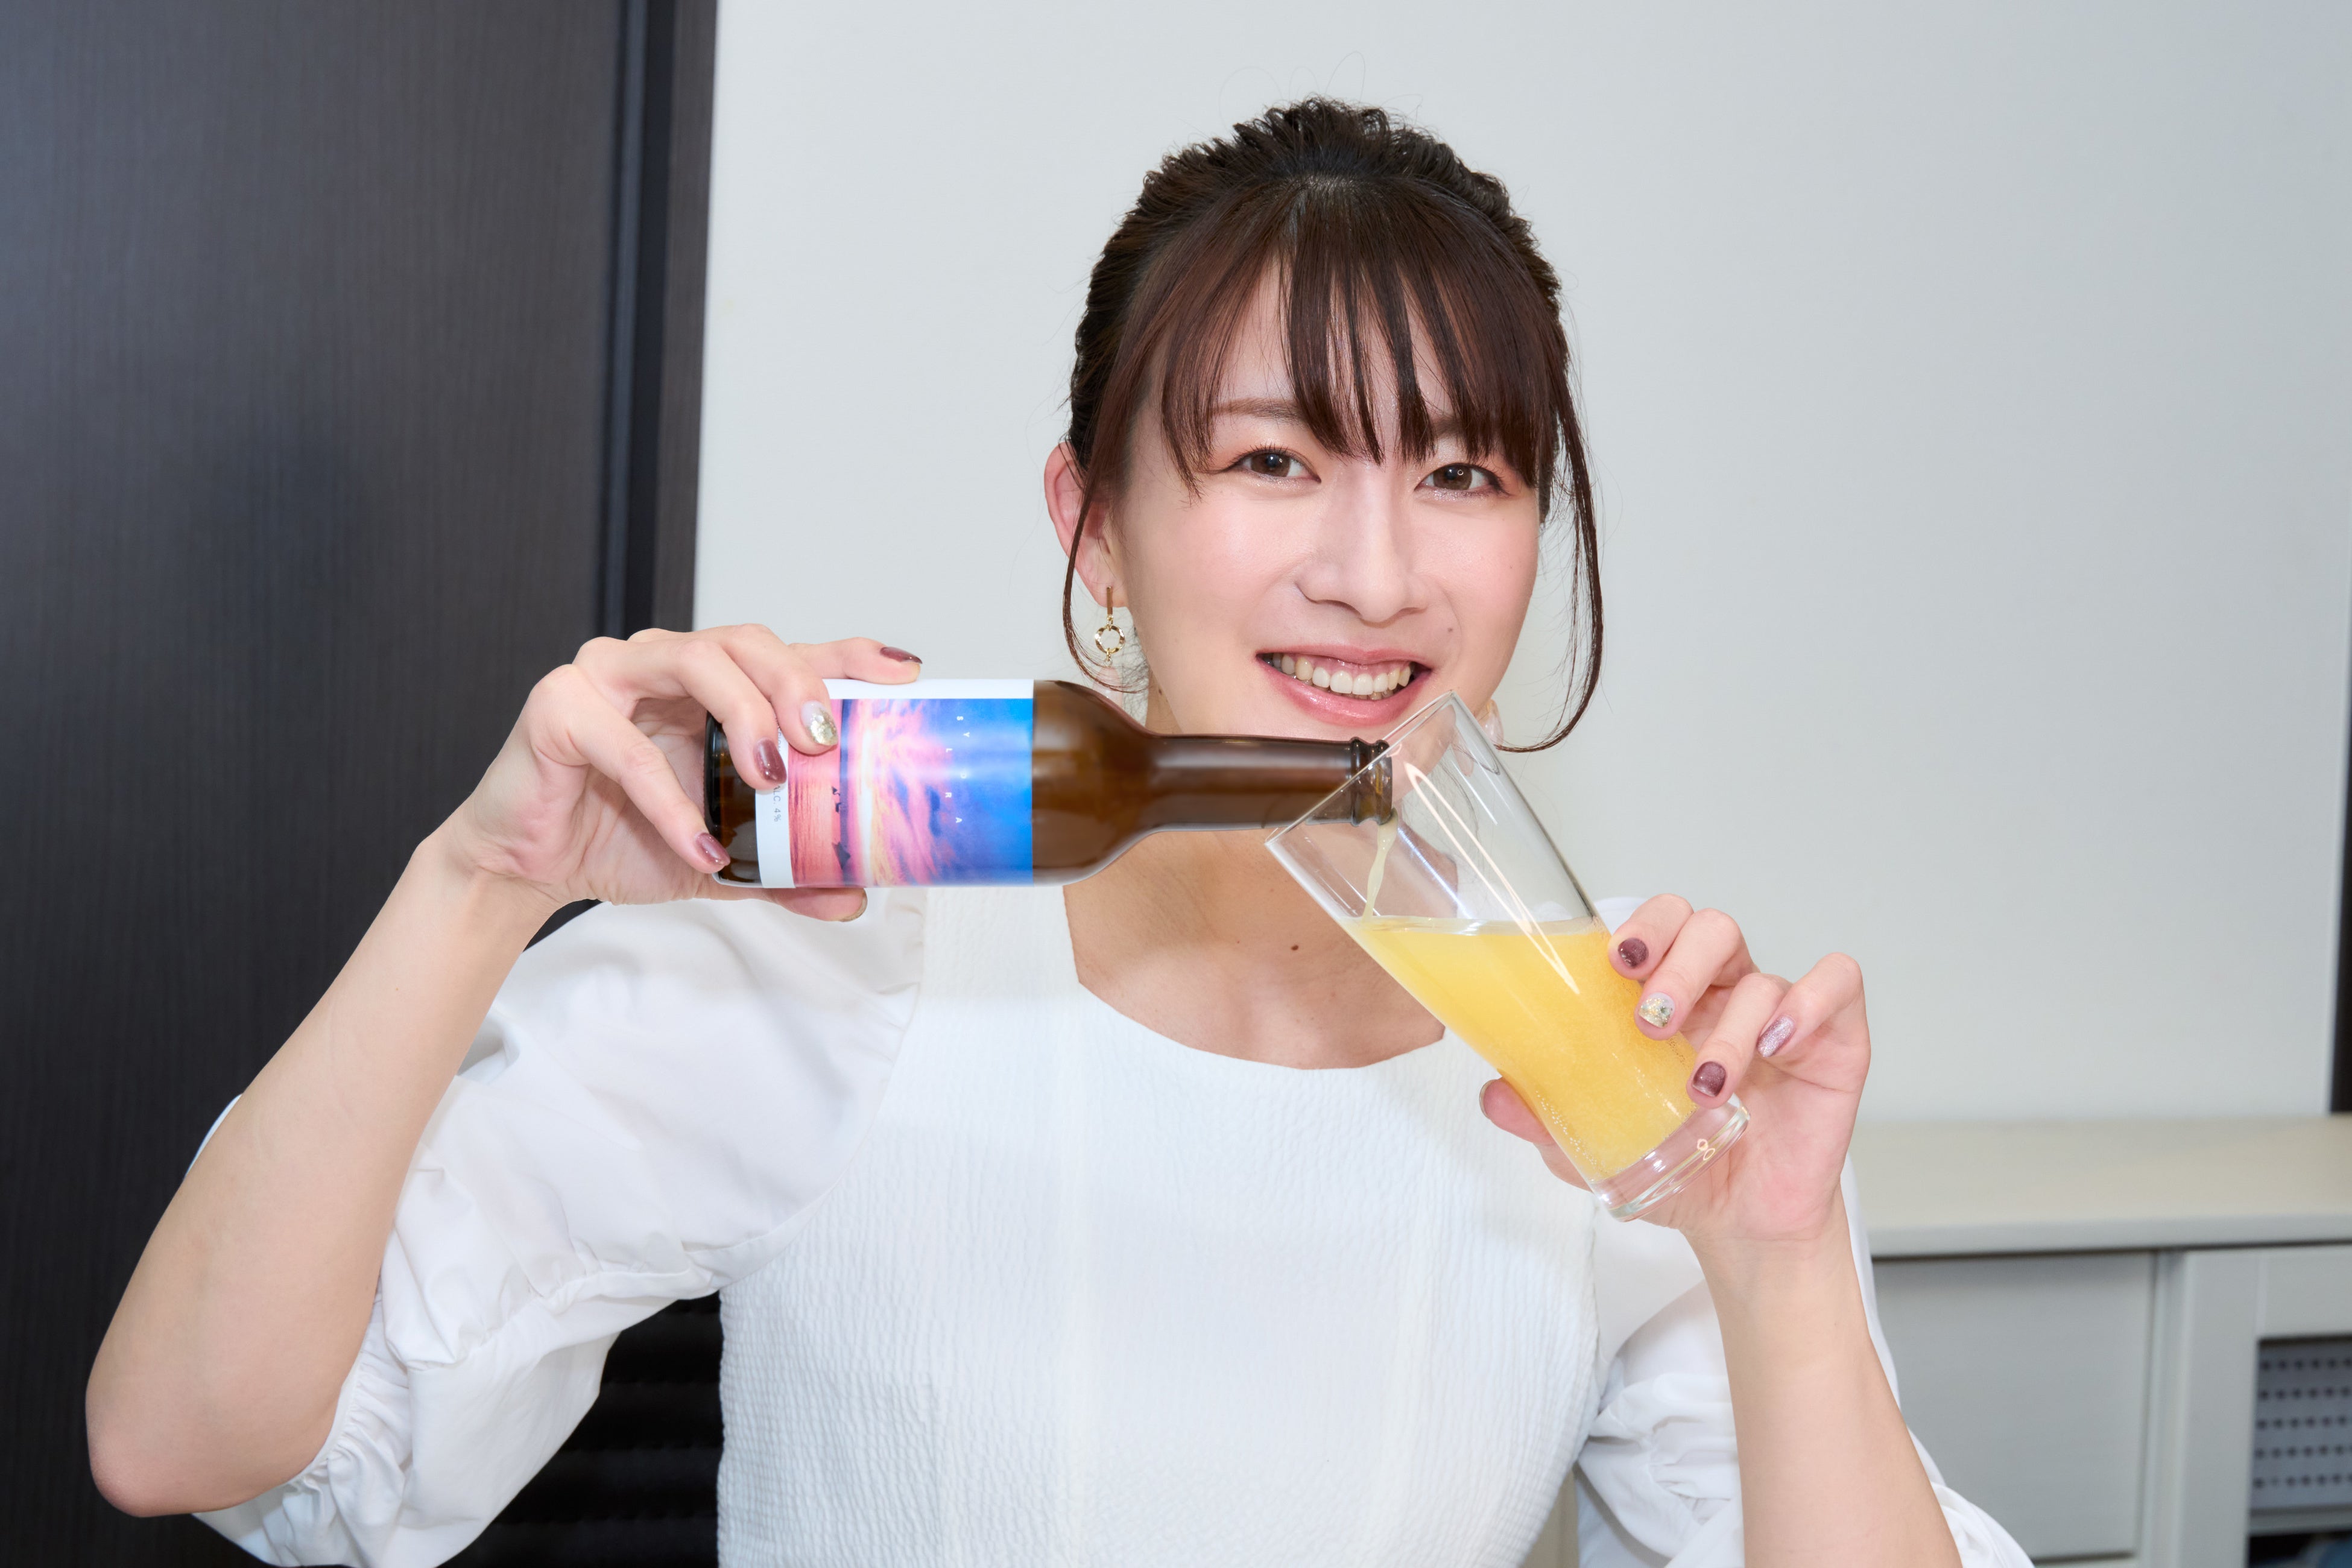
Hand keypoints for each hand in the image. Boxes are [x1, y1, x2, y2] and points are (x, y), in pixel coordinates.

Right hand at [441, 627, 919, 917]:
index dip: (845, 655)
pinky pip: (626, 745)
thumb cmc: (621, 838)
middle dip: (795, 682)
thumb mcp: (722, 859)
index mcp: (709, 687)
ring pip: (693, 658)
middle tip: (821, 741)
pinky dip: (670, 800)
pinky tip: (696, 846)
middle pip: (744, 640)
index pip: (787, 653)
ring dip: (743, 713)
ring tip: (770, 778)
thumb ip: (783, 871)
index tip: (903, 674)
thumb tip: (855, 896)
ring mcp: (608, 675)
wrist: (528, 868)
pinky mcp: (560, 708)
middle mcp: (663, 665)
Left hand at [1480, 895, 1868, 1253]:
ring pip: (1761, 971)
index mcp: (1671, 1000)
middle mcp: (1724, 994)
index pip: (1658, 928)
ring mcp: (1781, 1015)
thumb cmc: (1680, 1169)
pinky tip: (1778, 1049)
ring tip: (1704, 1084)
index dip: (1642, 927)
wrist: (1743, 1227)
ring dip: (1730, 1023)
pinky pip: (1836, 986)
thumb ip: (1546, 1119)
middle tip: (1650, 1022)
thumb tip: (1492, 1094)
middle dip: (1677, 965)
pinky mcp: (1834, 1041)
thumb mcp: (1599, 1148)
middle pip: (1710, 928)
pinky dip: (1807, 1006)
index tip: (1617, 959)